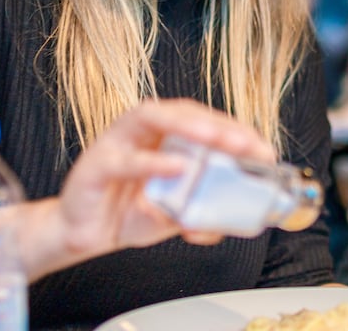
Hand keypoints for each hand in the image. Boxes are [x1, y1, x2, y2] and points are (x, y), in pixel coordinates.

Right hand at [55, 99, 275, 258]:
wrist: (85, 237)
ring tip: (217, 139)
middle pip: (182, 112)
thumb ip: (203, 210)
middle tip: (244, 143)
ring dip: (187, 126)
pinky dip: (154, 162)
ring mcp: (117, 143)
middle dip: (216, 124)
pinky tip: (178, 168)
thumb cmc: (130, 213)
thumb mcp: (176, 213)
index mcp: (165, 135)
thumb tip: (235, 216)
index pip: (204, 121)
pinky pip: (126, 160)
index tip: (262, 150)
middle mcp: (141, 131)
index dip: (235, 130)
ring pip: (150, 118)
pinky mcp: (96, 166)